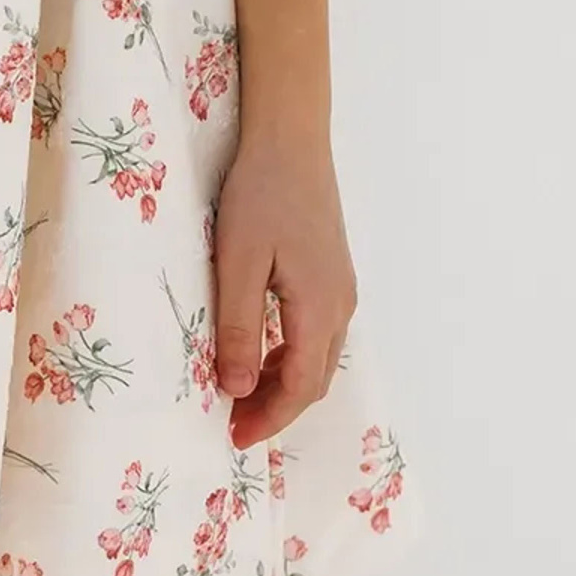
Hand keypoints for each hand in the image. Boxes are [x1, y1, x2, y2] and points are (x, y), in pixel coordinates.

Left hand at [211, 127, 357, 448]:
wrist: (290, 138)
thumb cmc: (259, 194)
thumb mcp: (237, 262)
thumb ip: (239, 327)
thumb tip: (236, 390)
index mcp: (320, 308)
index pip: (300, 387)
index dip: (269, 419)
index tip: (235, 438)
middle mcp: (340, 304)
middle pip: (314, 379)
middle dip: (277, 409)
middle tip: (234, 423)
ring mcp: (341, 287)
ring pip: (318, 357)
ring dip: (284, 383)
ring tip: (242, 392)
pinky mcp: (333, 271)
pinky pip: (318, 332)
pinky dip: (291, 355)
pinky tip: (262, 349)